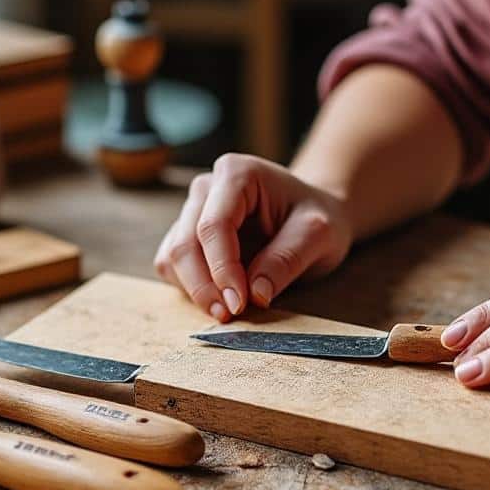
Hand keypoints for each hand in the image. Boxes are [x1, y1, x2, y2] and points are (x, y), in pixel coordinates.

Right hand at [153, 154, 353, 320]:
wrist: (311, 217)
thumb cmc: (316, 219)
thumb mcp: (318, 235)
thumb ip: (287, 260)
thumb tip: (255, 294)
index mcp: (237, 174)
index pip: (214, 225)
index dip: (222, 268)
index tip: (239, 303)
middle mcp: (206, 188)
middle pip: (185, 243)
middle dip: (204, 286)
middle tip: (230, 315)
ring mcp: (191, 211)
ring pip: (173, 257)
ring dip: (195, 290)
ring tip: (229, 310)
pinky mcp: (185, 235)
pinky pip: (171, 266)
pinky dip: (189, 288)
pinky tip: (219, 297)